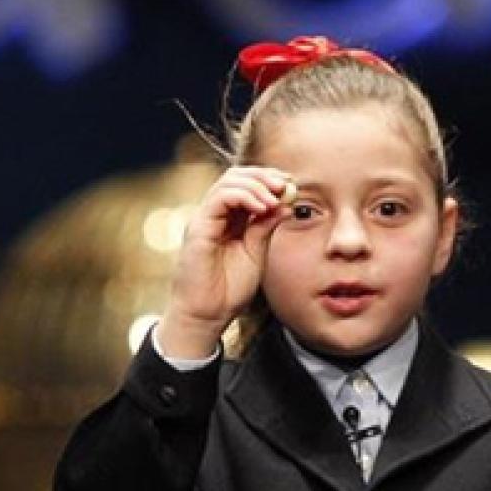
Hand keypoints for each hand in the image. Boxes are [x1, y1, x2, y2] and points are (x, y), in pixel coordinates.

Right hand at [156, 166, 293, 357]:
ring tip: (275, 198)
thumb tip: (286, 203)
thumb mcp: (257, 252)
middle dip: (264, 176)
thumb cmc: (229, 289)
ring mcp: (206, 219)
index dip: (269, 179)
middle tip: (285, 185)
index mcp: (230, 218)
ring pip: (228, 182)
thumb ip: (266, 227)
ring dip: (256, 185)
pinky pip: (219, 199)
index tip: (291, 185)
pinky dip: (244, 196)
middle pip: (236, 176)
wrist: (209, 314)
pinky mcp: (199, 228)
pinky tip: (262, 208)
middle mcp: (216, 214)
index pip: (247, 184)